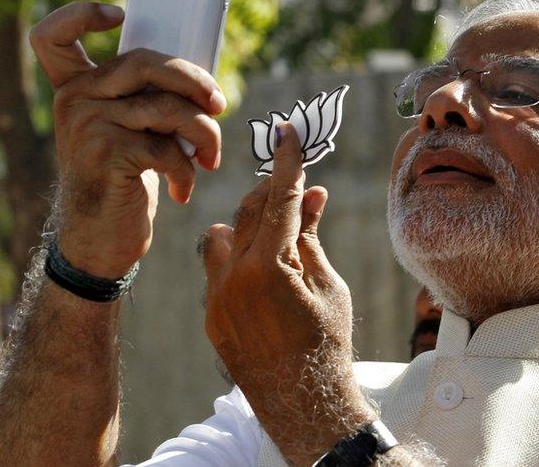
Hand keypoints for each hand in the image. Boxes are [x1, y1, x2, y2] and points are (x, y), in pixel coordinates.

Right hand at [30, 1, 224, 277]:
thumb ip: (146, 98)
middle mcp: (73, 99)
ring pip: (167, 107)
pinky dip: (187, 169)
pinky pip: (168, 146)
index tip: (119, 15)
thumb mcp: (130, 132)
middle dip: (194, 81)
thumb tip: (204, 83)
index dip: (81, 14)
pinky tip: (184, 189)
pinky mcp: (107, 152)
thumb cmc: (123, 183)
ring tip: (210, 159)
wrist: (99, 242)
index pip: (54, 35)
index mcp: (74, 88)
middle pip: (146, 62)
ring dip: (204, 134)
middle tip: (219, 105)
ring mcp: (87, 124)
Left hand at [201, 123, 374, 463]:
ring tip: (276, 239)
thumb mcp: (326, 284)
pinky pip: (216, 272)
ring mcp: (216, 299)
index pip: (279, 200)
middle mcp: (233, 278)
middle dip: (272, 194)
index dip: (287, 163)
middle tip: (295, 186)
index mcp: (268, 266)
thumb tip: (312, 194)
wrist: (305, 404)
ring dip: (245, 228)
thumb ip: (310, 237)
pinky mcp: (211, 318)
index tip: (288, 133)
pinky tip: (264, 275)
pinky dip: (238, 261)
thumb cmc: (327, 343)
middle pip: (248, 212)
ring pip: (219, 238)